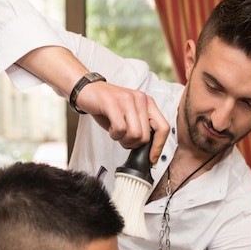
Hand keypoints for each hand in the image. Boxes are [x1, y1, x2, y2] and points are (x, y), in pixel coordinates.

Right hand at [16, 47, 168, 162]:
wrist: (87, 90)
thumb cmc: (107, 106)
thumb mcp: (129, 116)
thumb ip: (140, 128)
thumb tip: (148, 151)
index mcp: (148, 103)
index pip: (163, 127)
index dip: (158, 147)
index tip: (151, 159)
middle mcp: (141, 99)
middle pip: (146, 136)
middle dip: (133, 144)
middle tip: (122, 138)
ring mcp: (128, 100)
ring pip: (135, 134)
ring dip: (123, 139)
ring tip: (116, 131)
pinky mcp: (114, 103)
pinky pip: (120, 129)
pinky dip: (114, 134)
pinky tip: (110, 128)